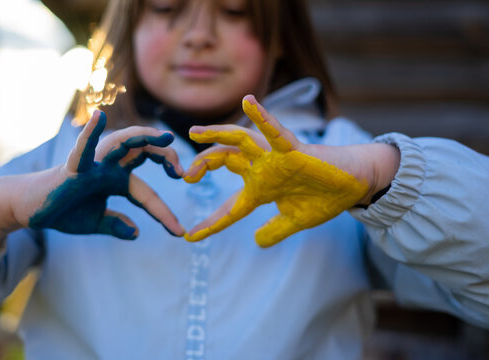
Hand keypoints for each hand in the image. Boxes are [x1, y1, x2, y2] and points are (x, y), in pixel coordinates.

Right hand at [26, 110, 184, 239]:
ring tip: (164, 138)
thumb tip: (135, 233)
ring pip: (121, 144)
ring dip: (143, 138)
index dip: (163, 212)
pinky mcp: (72, 168)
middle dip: (164, 157)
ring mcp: (92, 165)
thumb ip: (115, 224)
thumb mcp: (95, 221)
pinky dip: (89, 135)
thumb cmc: (63, 210)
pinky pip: (82, 150)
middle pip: (142, 153)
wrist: (31, 210)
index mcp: (116, 179)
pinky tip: (98, 117)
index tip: (179, 231)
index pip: (147, 193)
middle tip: (183, 172)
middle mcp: (108, 167)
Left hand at [184, 95, 395, 246]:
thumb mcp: (295, 221)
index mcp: (261, 189)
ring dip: (218, 134)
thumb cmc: (326, 198)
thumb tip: (257, 242)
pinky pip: (276, 132)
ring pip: (241, 141)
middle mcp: (263, 169)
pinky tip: (249, 102)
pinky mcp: (294, 150)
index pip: (230, 206)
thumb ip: (275, 230)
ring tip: (196, 132)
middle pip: (225, 160)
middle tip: (186, 175)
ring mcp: (275, 158)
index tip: (191, 237)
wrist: (354, 186)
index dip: (211, 222)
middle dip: (204, 164)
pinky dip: (263, 117)